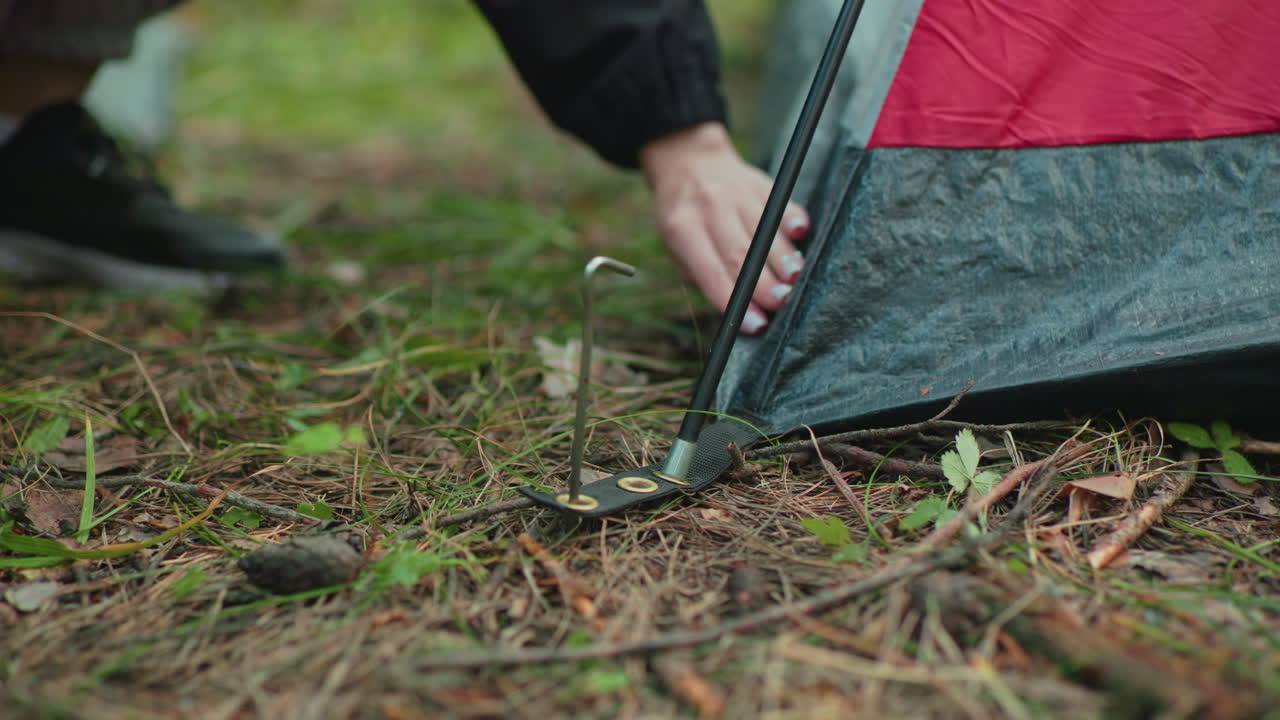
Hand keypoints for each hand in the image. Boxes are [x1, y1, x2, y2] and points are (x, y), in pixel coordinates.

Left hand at [639, 122, 809, 334]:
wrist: (689, 163)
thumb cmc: (686, 219)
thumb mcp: (677, 247)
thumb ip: (703, 275)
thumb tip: (738, 309)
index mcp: (683, 229)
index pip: (711, 271)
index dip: (734, 299)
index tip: (755, 324)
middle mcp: (710, 208)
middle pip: (741, 252)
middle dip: (763, 281)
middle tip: (780, 303)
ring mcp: (737, 194)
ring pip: (764, 229)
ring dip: (782, 256)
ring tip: (795, 277)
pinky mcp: (761, 183)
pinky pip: (781, 202)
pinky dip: (792, 218)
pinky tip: (800, 233)